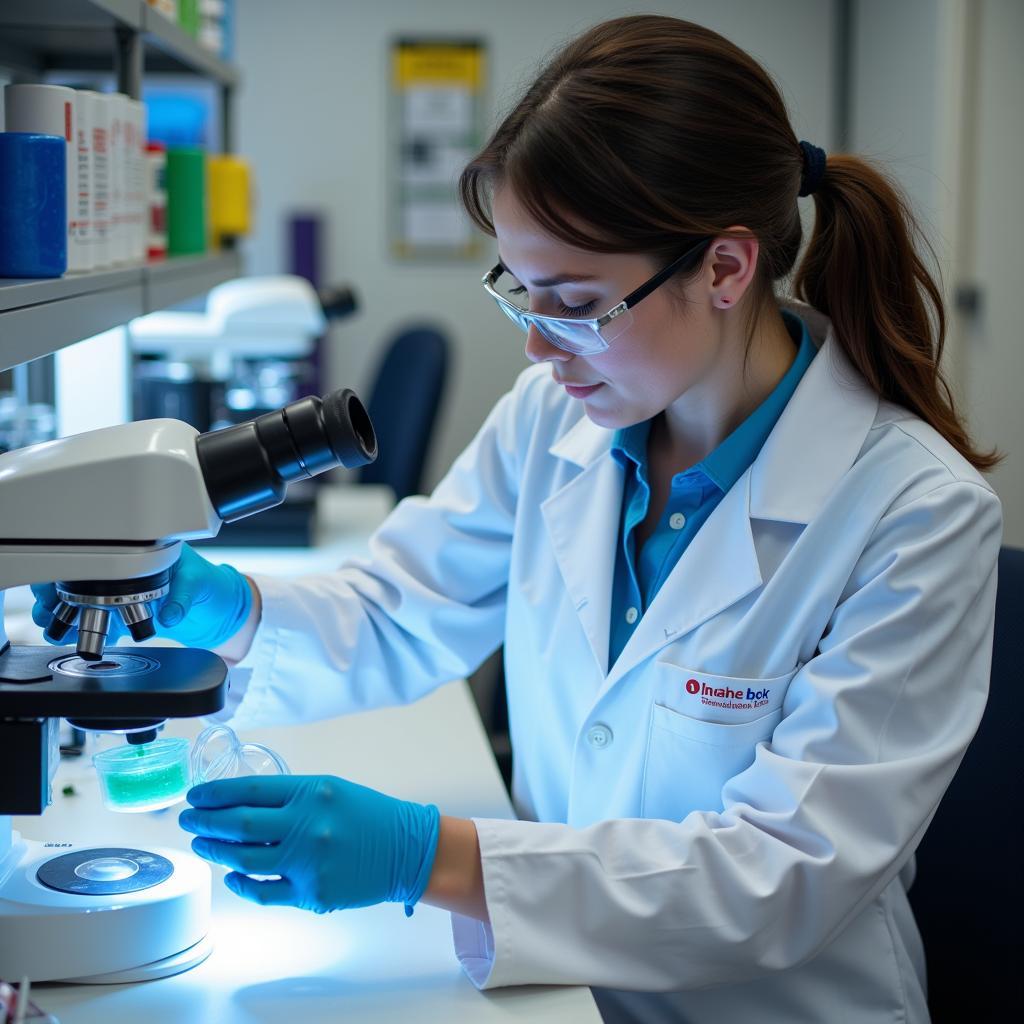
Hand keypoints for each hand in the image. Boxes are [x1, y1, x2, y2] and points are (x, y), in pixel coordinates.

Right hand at [31, 543, 252, 650]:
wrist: (219, 608)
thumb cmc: (210, 585)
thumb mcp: (201, 583)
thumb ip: (184, 596)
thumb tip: (170, 612)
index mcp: (145, 549)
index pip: (102, 550)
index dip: (74, 564)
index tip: (58, 580)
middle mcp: (129, 567)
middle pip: (83, 574)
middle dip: (58, 590)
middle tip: (47, 607)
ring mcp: (124, 589)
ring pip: (83, 597)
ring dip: (63, 610)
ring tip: (52, 623)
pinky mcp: (125, 611)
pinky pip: (97, 617)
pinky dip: (81, 625)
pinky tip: (69, 633)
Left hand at [178, 775, 440, 914]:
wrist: (405, 850)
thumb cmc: (368, 815)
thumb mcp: (331, 789)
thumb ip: (289, 796)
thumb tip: (239, 803)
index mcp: (312, 792)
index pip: (249, 791)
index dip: (215, 794)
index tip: (195, 797)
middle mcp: (307, 825)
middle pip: (238, 824)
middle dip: (204, 821)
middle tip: (188, 819)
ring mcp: (307, 863)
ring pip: (242, 858)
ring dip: (214, 850)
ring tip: (202, 844)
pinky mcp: (311, 894)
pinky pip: (262, 891)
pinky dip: (240, 883)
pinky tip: (231, 874)